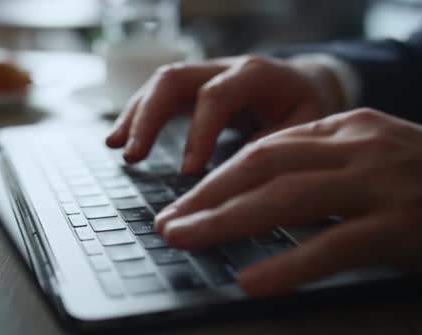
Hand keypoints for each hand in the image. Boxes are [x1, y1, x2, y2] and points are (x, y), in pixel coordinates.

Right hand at [105, 55, 345, 174]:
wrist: (305, 83)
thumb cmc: (305, 108)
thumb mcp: (304, 127)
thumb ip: (272, 147)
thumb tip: (236, 180)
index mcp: (256, 74)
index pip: (216, 96)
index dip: (198, 133)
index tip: (187, 172)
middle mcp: (223, 68)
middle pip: (174, 79)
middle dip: (148, 117)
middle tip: (133, 155)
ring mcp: (205, 75)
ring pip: (159, 85)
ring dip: (134, 116)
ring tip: (115, 147)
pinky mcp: (193, 89)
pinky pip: (158, 97)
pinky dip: (137, 118)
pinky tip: (120, 140)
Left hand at [154, 108, 421, 296]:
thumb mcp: (373, 160)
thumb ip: (321, 169)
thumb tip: (259, 196)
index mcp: (346, 129)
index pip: (264, 149)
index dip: (217, 177)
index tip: (185, 200)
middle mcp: (357, 147)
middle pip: (261, 166)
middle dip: (207, 196)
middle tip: (169, 222)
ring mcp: (380, 183)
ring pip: (285, 198)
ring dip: (226, 221)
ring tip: (186, 239)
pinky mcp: (403, 225)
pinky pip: (334, 245)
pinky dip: (289, 265)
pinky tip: (253, 281)